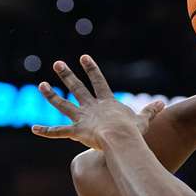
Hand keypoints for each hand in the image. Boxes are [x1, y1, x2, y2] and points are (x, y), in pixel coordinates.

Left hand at [32, 55, 164, 150]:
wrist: (121, 138)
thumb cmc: (133, 131)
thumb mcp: (143, 120)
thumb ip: (150, 111)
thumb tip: (162, 105)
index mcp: (107, 102)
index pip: (98, 81)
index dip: (91, 68)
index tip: (83, 57)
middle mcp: (91, 106)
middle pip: (77, 87)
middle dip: (66, 74)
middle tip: (57, 63)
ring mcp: (81, 118)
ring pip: (62, 104)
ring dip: (51, 94)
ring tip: (41, 84)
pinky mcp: (75, 131)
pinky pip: (57, 132)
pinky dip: (45, 131)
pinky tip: (33, 129)